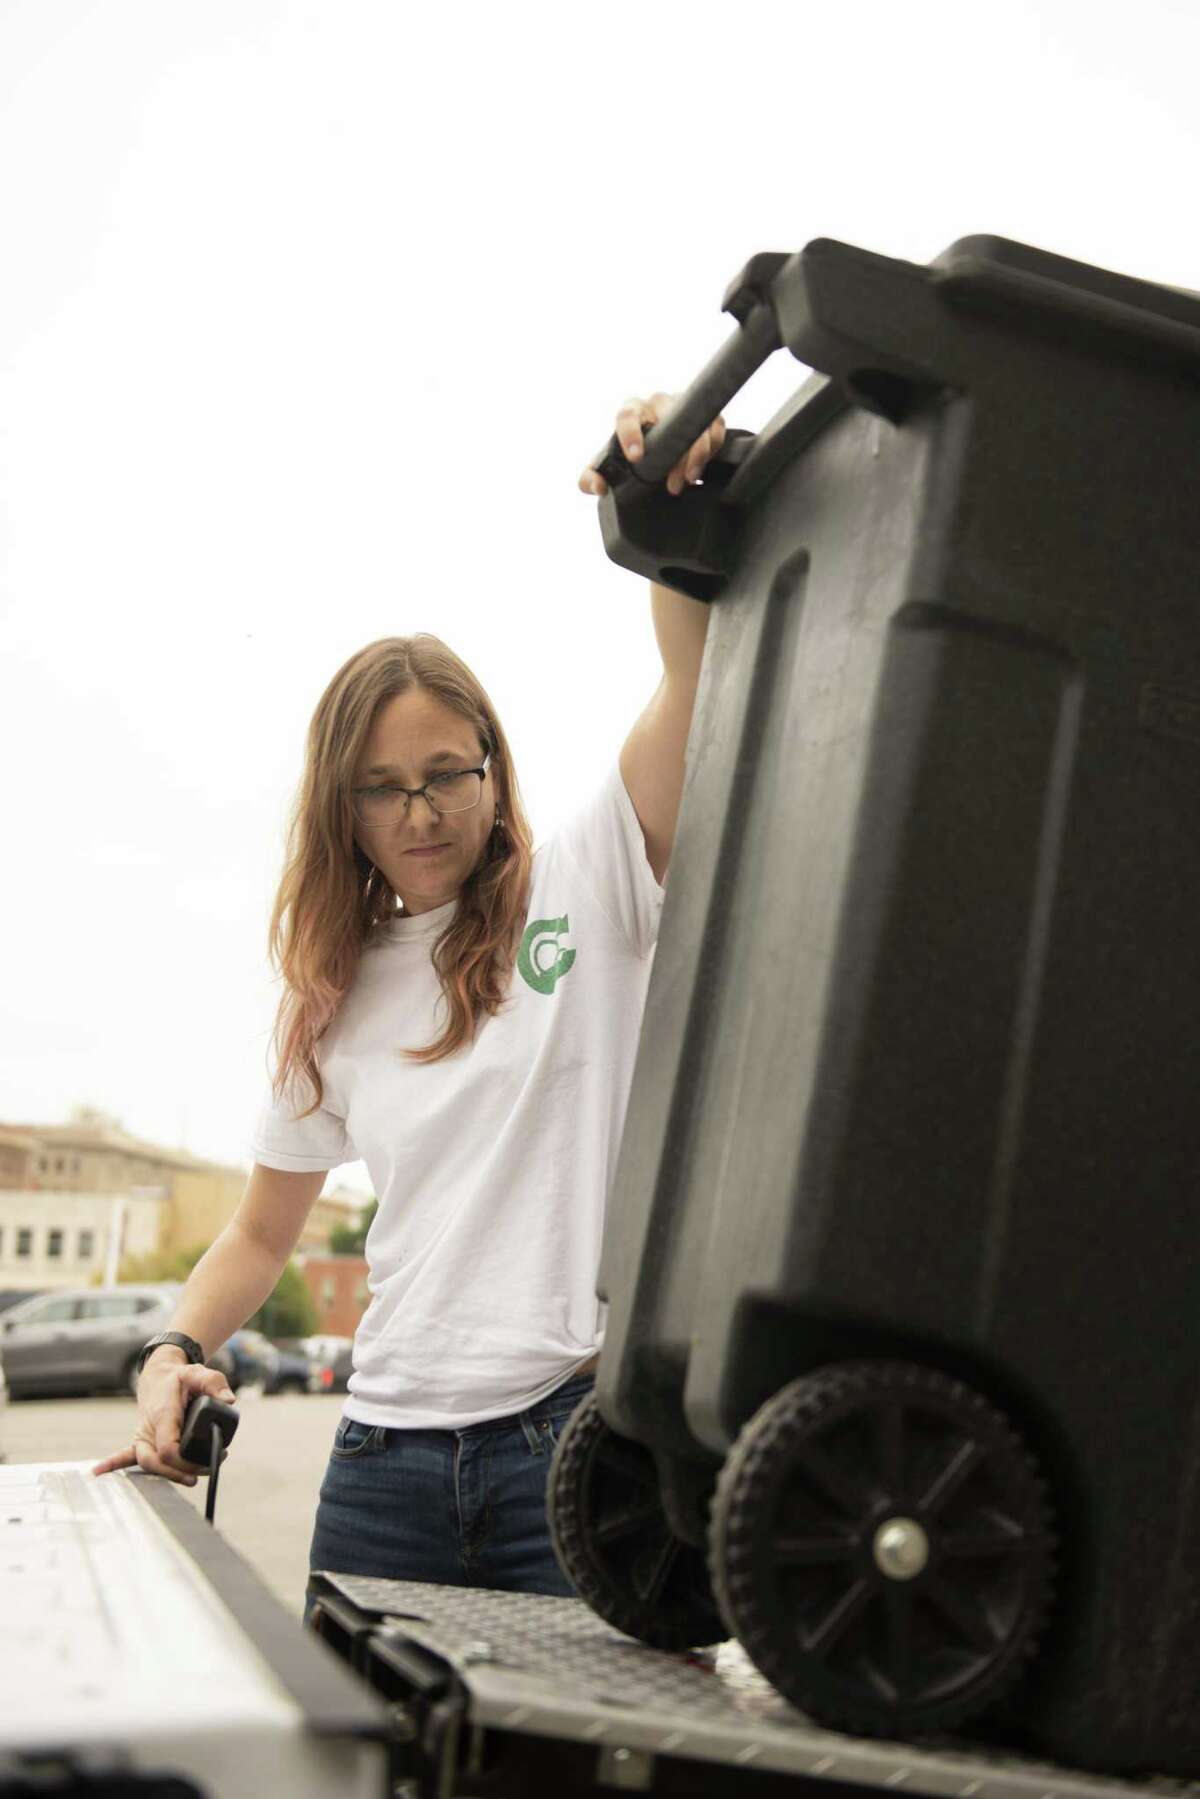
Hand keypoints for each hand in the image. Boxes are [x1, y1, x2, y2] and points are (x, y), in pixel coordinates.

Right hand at [91, 1356, 236, 1486]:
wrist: (159, 1374)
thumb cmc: (180, 1377)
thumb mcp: (199, 1373)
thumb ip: (214, 1383)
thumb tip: (228, 1401)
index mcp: (163, 1414)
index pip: (169, 1446)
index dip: (184, 1461)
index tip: (206, 1463)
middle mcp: (149, 1427)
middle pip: (157, 1460)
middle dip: (178, 1472)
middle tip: (201, 1475)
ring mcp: (143, 1434)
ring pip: (147, 1462)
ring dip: (166, 1474)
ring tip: (190, 1479)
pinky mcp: (141, 1439)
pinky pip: (126, 1454)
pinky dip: (113, 1463)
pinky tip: (97, 1472)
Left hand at [579, 392, 726, 498]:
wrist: (659, 454)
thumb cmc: (632, 457)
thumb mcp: (609, 470)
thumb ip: (591, 478)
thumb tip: (598, 486)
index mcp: (633, 411)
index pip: (628, 414)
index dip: (630, 433)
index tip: (635, 457)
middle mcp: (658, 404)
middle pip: (668, 417)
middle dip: (673, 453)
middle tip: (671, 484)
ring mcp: (684, 407)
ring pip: (695, 422)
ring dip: (696, 454)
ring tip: (689, 480)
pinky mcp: (707, 416)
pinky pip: (715, 426)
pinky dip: (712, 447)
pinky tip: (702, 468)